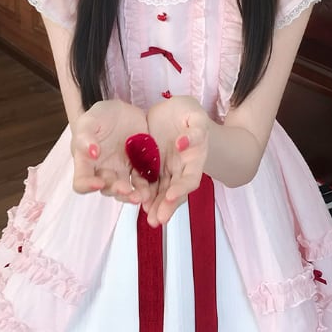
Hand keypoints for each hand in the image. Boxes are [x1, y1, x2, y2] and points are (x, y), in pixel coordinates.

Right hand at [70, 100, 151, 203]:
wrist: (123, 109)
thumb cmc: (101, 115)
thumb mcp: (90, 121)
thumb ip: (86, 136)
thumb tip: (91, 153)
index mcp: (87, 163)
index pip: (81, 182)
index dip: (88, 186)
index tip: (98, 183)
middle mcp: (103, 171)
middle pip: (107, 189)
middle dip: (116, 190)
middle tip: (126, 189)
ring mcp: (121, 172)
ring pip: (125, 190)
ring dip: (132, 195)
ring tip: (141, 195)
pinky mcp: (138, 168)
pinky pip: (142, 182)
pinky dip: (147, 187)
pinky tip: (152, 189)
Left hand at [145, 96, 209, 224]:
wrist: (173, 111)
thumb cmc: (188, 112)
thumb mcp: (195, 116)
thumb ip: (195, 131)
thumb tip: (184, 144)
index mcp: (194, 159)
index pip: (190, 179)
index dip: (181, 189)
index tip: (170, 197)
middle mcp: (181, 169)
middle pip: (175, 192)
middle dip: (166, 206)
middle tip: (157, 220)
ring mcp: (165, 170)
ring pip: (160, 192)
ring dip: (155, 206)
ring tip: (148, 218)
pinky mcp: (151, 167)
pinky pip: (146, 182)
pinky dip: (142, 193)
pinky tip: (135, 201)